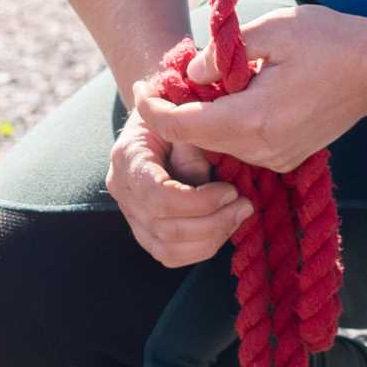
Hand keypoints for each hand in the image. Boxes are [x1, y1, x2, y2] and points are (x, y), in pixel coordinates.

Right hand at [107, 99, 253, 267]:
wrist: (159, 118)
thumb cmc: (175, 111)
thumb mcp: (183, 113)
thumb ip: (190, 143)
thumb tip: (200, 179)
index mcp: (128, 157)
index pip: (158, 196)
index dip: (199, 202)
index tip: (231, 191)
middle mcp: (122, 189)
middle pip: (165, 228)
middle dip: (213, 223)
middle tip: (244, 205)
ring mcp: (130, 214)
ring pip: (168, 249)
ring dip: (211, 239)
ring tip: (238, 215)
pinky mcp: (144, 231)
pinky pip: (170, 256)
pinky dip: (200, 249)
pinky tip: (223, 228)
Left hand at [135, 4, 366, 174]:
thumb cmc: (331, 40)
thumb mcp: (273, 30)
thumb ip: (223, 52)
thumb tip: (190, 74)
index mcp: (255, 119)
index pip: (184, 127)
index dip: (152, 109)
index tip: (138, 86)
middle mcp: (263, 149)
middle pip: (198, 139)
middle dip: (174, 112)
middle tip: (162, 78)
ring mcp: (277, 158)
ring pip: (219, 144)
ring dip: (201, 117)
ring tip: (195, 82)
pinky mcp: (287, 157)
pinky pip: (242, 145)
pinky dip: (226, 124)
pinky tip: (228, 95)